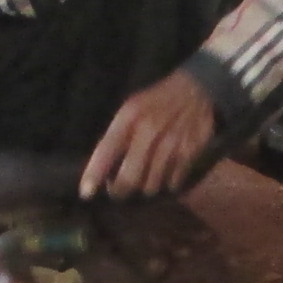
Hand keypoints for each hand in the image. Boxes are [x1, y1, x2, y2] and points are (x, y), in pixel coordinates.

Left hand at [80, 66, 217, 199]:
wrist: (196, 89)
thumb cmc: (156, 101)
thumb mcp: (132, 108)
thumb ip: (118, 135)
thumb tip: (103, 168)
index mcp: (129, 118)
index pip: (106, 150)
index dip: (95, 174)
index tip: (86, 192)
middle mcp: (148, 131)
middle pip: (129, 178)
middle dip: (121, 190)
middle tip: (118, 191)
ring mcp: (170, 144)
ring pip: (151, 185)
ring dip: (145, 186)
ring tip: (145, 178)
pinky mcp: (189, 152)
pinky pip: (172, 182)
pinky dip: (167, 183)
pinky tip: (166, 174)